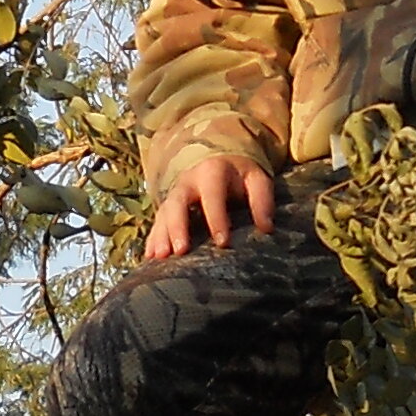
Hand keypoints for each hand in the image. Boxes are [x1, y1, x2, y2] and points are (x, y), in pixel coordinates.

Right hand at [147, 153, 280, 260]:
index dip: (217, 219)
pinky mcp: (167, 207)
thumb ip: (262, 200)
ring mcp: (174, 195)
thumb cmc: (240, 174)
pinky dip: (153, 239)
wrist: (219, 158)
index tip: (223, 243)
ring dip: (160, 236)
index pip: (212, 196)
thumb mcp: (257, 179)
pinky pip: (156, 223)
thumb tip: (266, 227)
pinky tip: (149, 258)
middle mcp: (187, 182)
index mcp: (212, 172)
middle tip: (180, 251)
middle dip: (178, 227)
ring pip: (163, 214)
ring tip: (160, 258)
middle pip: (177, 203)